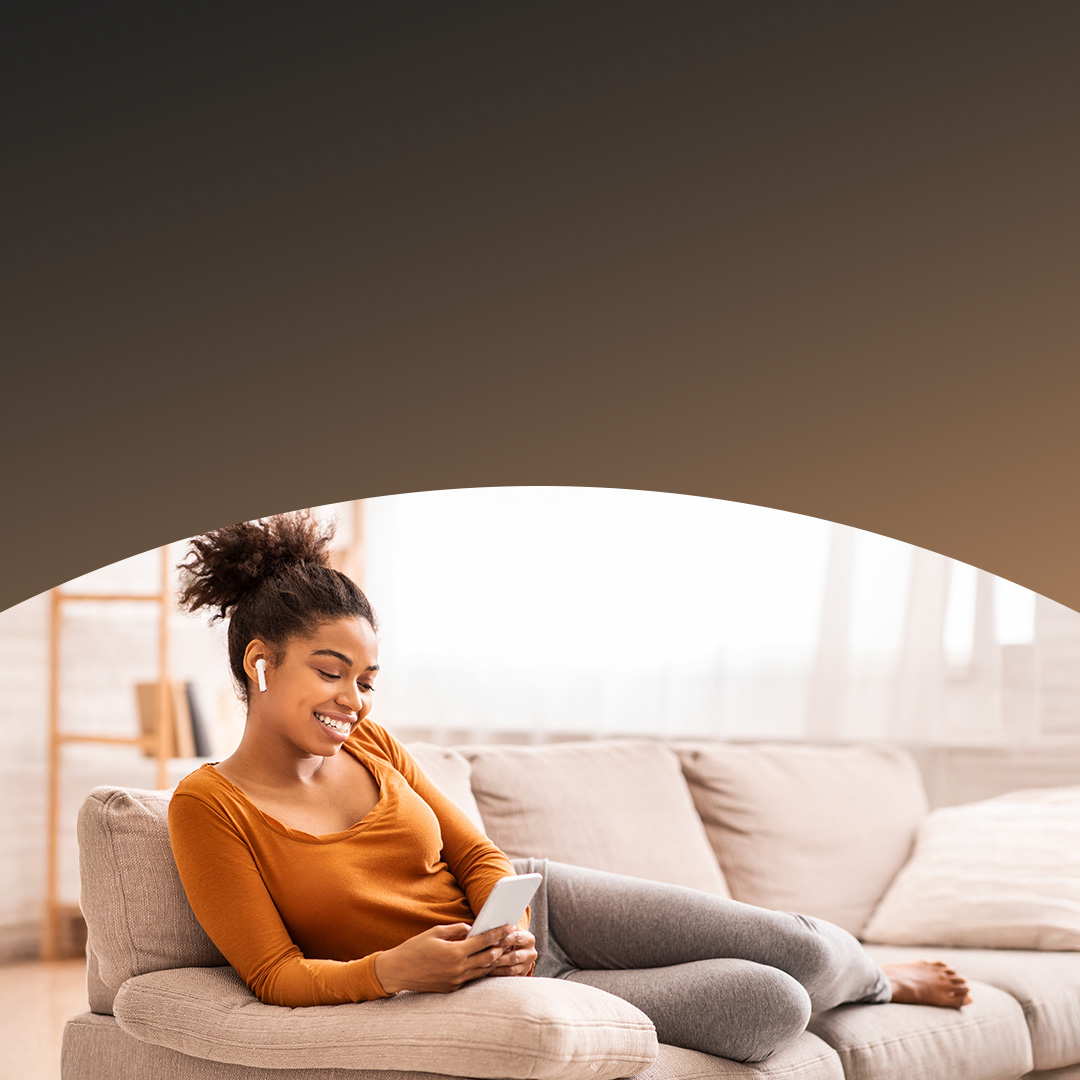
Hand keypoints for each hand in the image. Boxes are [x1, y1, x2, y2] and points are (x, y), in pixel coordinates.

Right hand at [374, 923, 513, 994]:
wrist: (397, 972)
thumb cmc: (414, 948)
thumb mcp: (435, 932)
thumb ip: (456, 930)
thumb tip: (472, 928)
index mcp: (454, 952)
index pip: (483, 942)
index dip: (498, 934)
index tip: (509, 926)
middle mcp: (458, 969)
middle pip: (488, 958)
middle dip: (502, 947)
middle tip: (513, 938)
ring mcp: (456, 981)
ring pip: (482, 970)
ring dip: (495, 960)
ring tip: (505, 949)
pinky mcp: (452, 988)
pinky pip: (472, 978)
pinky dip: (482, 969)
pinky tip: (487, 962)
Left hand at [486, 927, 536, 977]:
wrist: (518, 951)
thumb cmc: (510, 939)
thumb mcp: (511, 933)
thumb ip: (504, 931)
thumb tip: (490, 932)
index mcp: (529, 939)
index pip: (517, 938)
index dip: (504, 939)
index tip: (492, 941)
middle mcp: (531, 953)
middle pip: (514, 956)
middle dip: (498, 956)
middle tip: (485, 955)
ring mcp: (527, 967)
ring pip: (510, 969)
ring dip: (496, 967)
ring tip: (484, 964)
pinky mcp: (521, 976)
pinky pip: (508, 977)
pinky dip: (497, 974)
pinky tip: (488, 971)